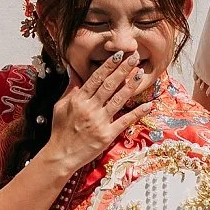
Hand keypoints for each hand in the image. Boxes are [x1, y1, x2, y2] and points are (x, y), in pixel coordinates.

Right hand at [39, 52, 153, 173]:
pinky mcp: (107, 136)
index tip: (119, 54)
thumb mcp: (60, 106)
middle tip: (135, 57)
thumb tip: (72, 68)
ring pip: (118, 100)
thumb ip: (70, 87)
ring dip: (130, 86)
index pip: (96, 78)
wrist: (61, 155)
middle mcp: (90, 108)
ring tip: (140, 74)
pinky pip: (125, 121)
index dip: (108, 65)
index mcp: (78, 100)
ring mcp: (99, 122)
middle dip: (123, 69)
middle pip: (109, 85)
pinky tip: (149, 105)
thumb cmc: (60, 130)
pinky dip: (137, 113)